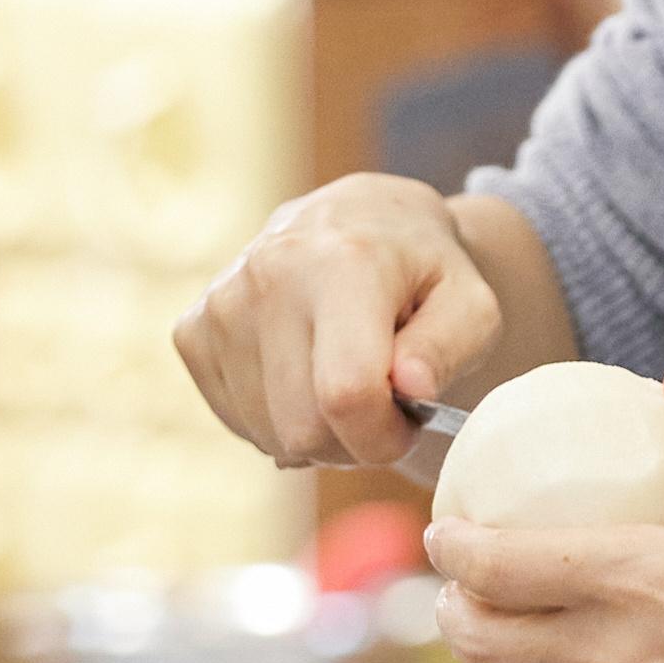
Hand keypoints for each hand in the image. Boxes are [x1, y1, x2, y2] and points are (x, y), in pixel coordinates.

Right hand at [175, 174, 517, 469]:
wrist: (358, 220)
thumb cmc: (422, 272)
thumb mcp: (470, 302)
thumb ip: (451, 346)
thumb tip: (409, 387)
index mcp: (343, 263)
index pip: (347, 394)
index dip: (383, 436)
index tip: (409, 423)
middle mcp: (268, 275)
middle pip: (303, 428)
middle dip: (353, 442)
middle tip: (382, 408)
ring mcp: (221, 304)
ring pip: (269, 434)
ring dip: (316, 434)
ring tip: (344, 384)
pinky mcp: (193, 330)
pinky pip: (236, 422)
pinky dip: (276, 420)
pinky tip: (304, 377)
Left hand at [427, 363, 663, 662]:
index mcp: (639, 578)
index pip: (498, 569)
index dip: (453, 545)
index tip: (445, 524)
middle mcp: (620, 653)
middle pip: (483, 645)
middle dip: (452, 610)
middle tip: (460, 578)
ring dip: (499, 653)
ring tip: (507, 615)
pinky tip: (583, 652)